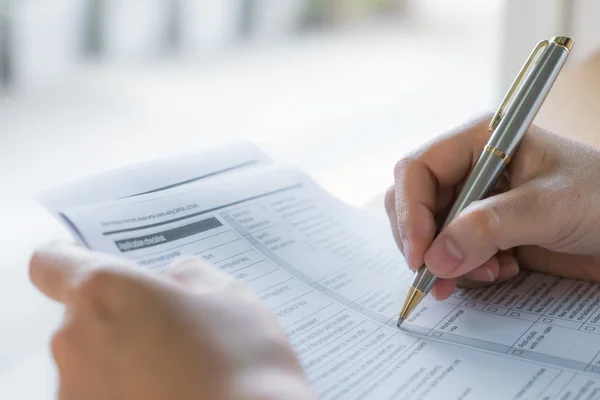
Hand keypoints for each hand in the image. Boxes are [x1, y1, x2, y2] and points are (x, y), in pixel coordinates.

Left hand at [29, 242, 315, 399]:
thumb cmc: (238, 362)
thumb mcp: (227, 296)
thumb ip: (190, 275)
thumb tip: (177, 278)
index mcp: (103, 290)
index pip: (51, 263)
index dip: (68, 260)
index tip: (89, 264)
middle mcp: (74, 338)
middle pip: (82, 315)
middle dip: (120, 316)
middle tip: (171, 328)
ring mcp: (75, 389)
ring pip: (92, 359)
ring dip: (122, 358)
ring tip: (177, 370)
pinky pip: (99, 393)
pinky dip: (125, 390)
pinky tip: (169, 393)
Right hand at [386, 115, 599, 299]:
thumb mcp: (549, 206)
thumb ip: (489, 227)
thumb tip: (435, 258)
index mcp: (480, 142)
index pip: (417, 171)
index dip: (411, 212)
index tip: (421, 255)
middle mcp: (471, 170)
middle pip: (416, 205)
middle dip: (426, 242)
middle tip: (442, 276)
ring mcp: (477, 203)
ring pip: (431, 234)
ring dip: (450, 262)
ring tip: (488, 272)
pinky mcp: (486, 232)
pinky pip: (453, 254)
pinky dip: (468, 270)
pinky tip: (501, 270)